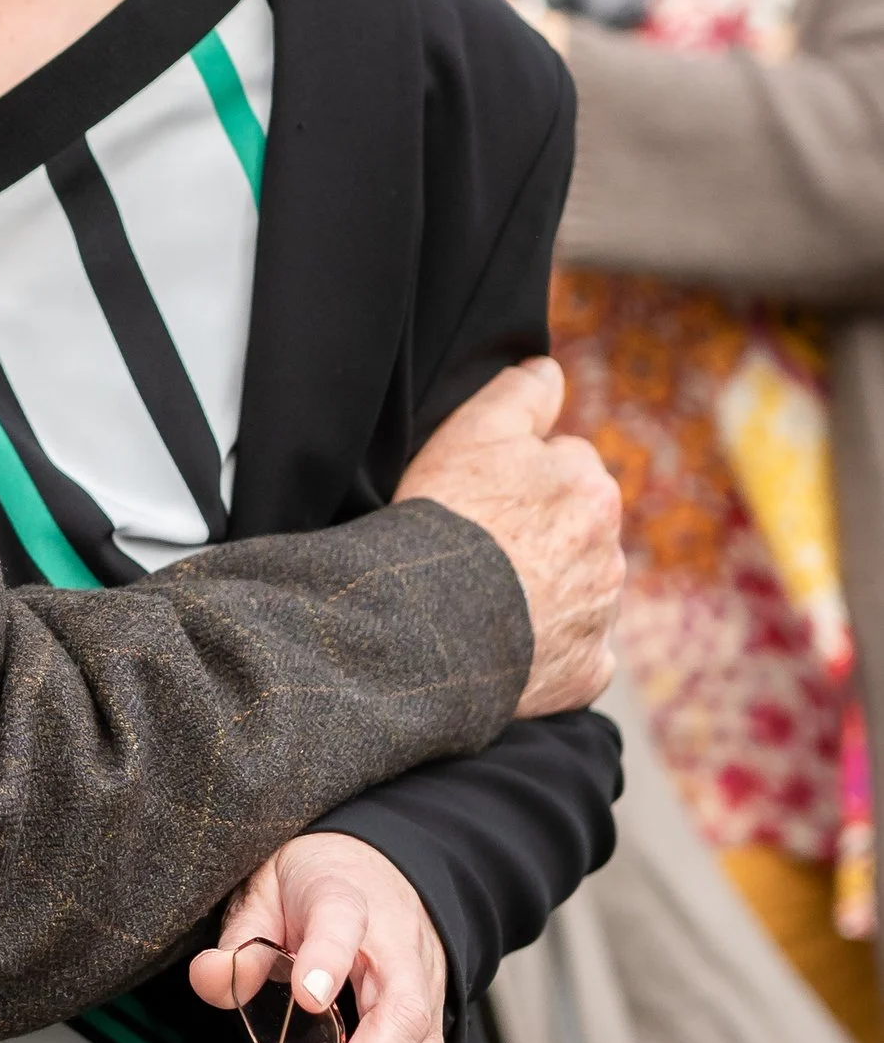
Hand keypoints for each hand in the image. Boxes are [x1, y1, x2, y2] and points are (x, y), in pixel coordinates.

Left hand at [189, 833, 449, 1042]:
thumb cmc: (320, 880)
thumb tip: (211, 980)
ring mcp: (421, 1003)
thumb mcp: (268, 885)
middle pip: (393, 1024)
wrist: (385, 870)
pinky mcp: (425, 1042)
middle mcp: (399, 959)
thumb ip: (242, 934)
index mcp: (353, 903)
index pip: (344, 925)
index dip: (328, 958)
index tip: (308, 991)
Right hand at [396, 356, 620, 715]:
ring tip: (485, 599)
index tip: (481, 497)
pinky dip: (550, 651)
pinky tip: (505, 647)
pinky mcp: (586, 673)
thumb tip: (549, 369)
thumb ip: (521, 393)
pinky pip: (576, 656)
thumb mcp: (474, 430)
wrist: (430, 623)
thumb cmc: (448, 520)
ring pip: (580, 592)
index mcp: (594, 492)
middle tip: (481, 549)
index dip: (518, 477)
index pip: (566, 466)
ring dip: (547, 591)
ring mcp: (601, 620)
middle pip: (577, 531)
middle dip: (542, 535)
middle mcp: (611, 556)